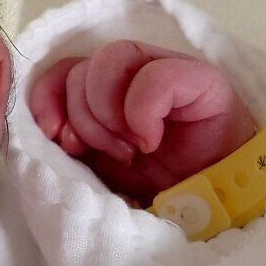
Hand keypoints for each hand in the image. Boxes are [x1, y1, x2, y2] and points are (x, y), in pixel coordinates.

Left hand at [30, 41, 255, 205]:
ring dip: (109, 114)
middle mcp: (131, 76)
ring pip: (111, 58)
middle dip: (84, 119)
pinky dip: (143, 112)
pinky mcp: (198, 78)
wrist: (217, 207)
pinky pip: (155, 75)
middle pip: (82, 68)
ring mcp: (165, 70)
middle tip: (112, 154)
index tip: (53, 135)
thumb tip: (48, 129)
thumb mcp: (101, 168)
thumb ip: (73, 143)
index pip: (63, 71)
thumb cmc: (158, 187)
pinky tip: (151, 141)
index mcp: (105, 94)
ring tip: (131, 151)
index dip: (48, 97)